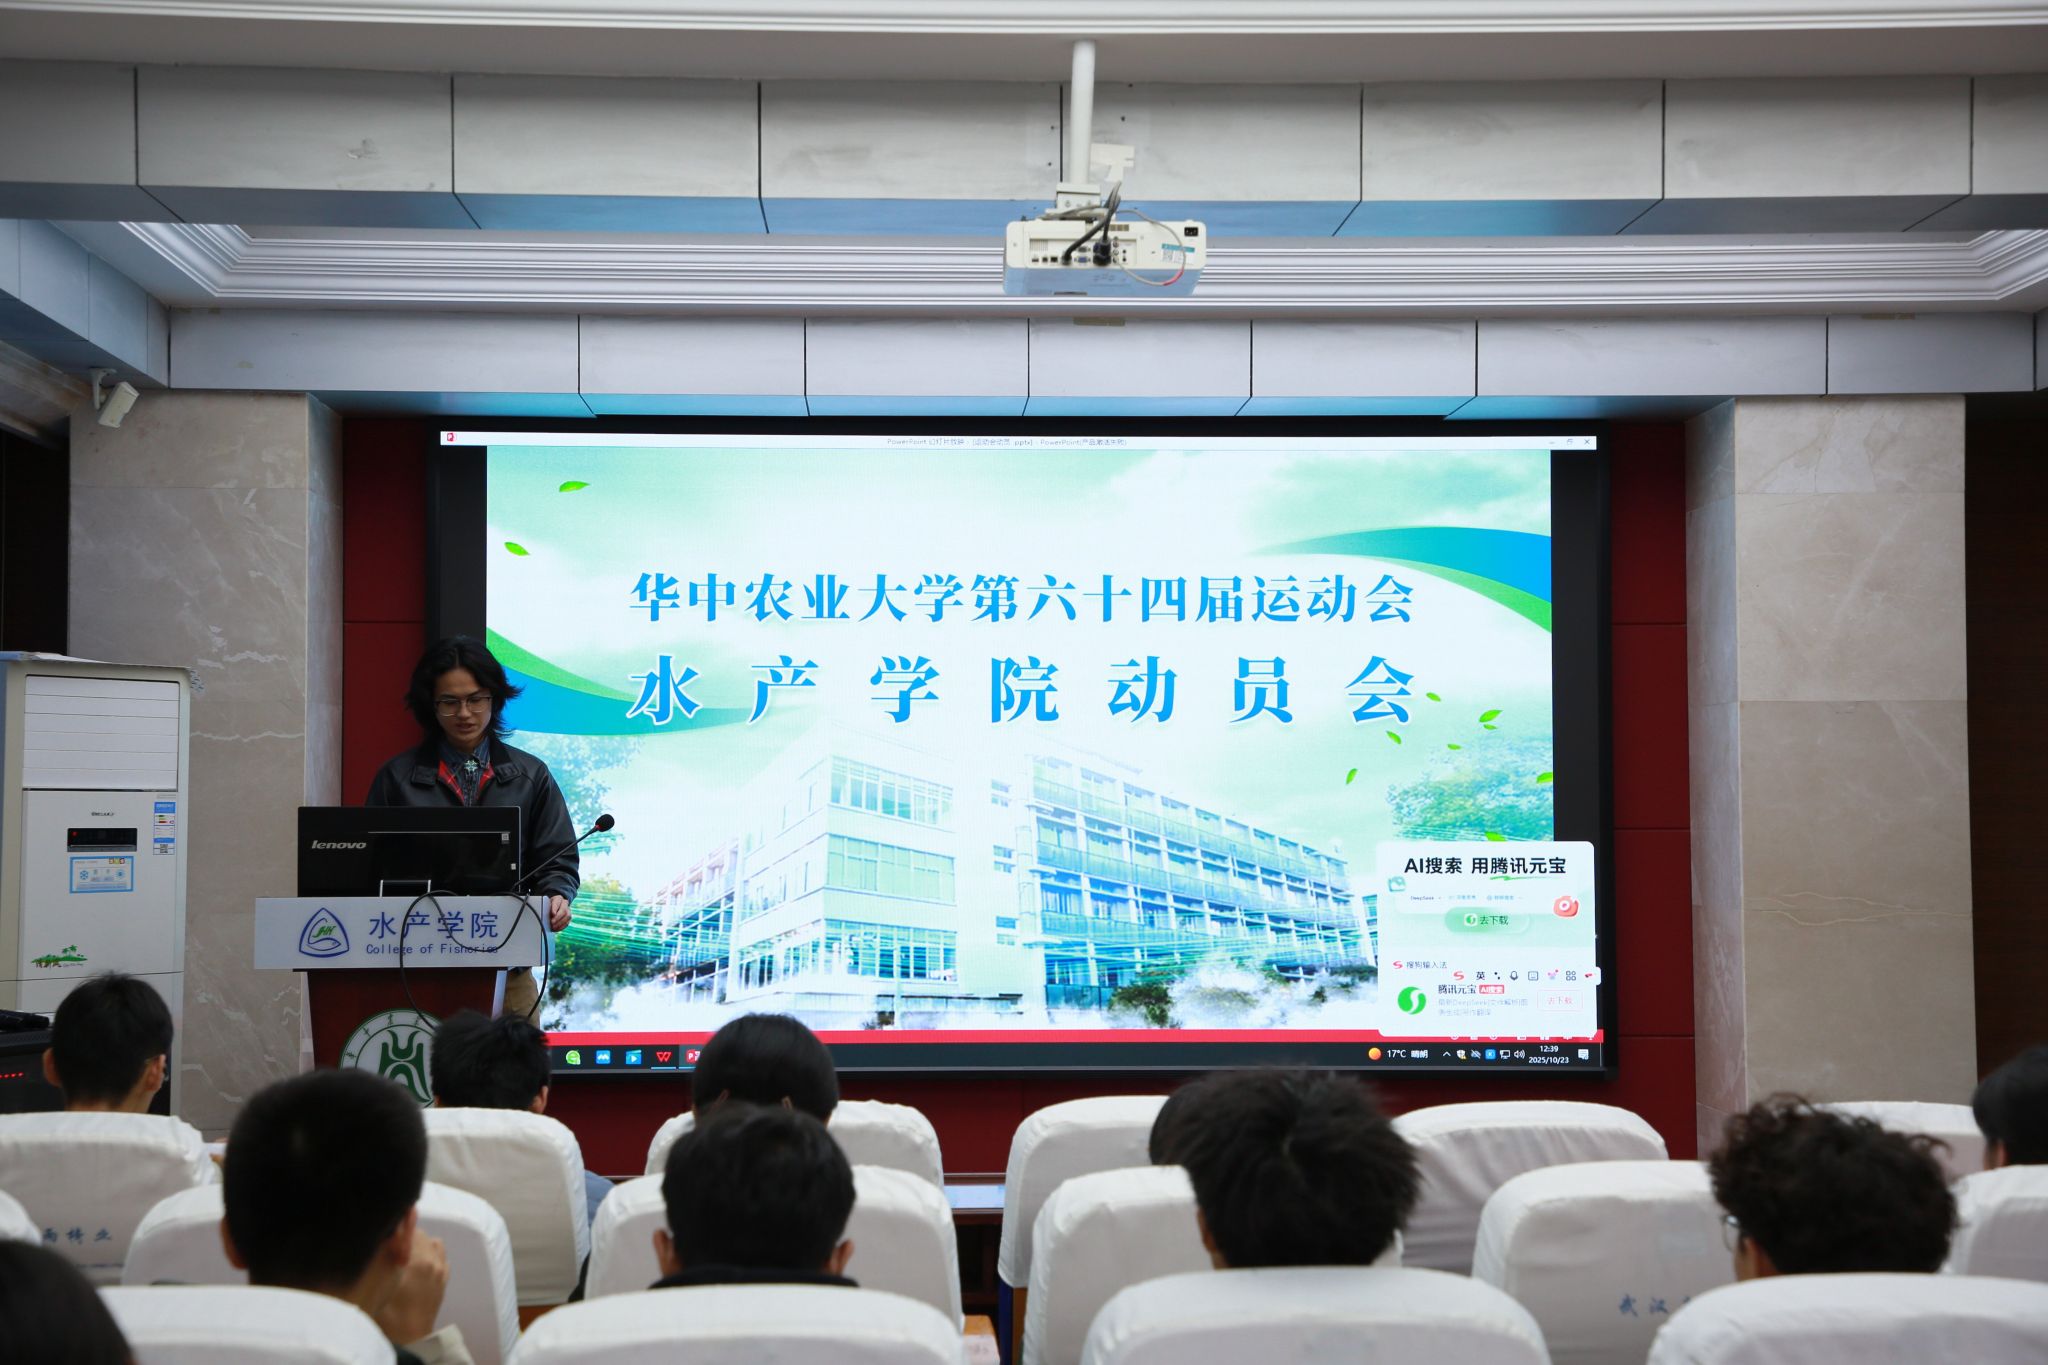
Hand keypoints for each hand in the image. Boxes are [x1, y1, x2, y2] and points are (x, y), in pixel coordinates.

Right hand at [373, 1230, 447, 1346]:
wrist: (410, 1338)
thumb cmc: (390, 1316)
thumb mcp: (378, 1286)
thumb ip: (381, 1261)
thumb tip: (382, 1241)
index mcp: (417, 1261)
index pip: (409, 1228)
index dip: (396, 1228)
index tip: (387, 1233)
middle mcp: (433, 1261)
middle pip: (421, 1234)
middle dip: (406, 1237)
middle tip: (391, 1246)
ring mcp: (441, 1270)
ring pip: (433, 1243)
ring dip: (420, 1245)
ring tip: (405, 1255)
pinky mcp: (444, 1280)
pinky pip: (441, 1257)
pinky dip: (431, 1256)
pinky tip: (418, 1266)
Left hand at [547, 894, 571, 931]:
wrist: (555, 905)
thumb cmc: (549, 905)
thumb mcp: (546, 904)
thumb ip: (546, 909)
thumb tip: (543, 916)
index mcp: (558, 899)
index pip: (557, 903)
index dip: (555, 909)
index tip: (552, 914)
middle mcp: (565, 904)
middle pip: (564, 910)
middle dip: (558, 918)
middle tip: (552, 922)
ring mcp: (568, 910)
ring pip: (568, 916)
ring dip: (560, 923)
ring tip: (553, 927)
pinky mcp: (569, 917)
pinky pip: (567, 922)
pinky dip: (561, 927)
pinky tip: (556, 929)